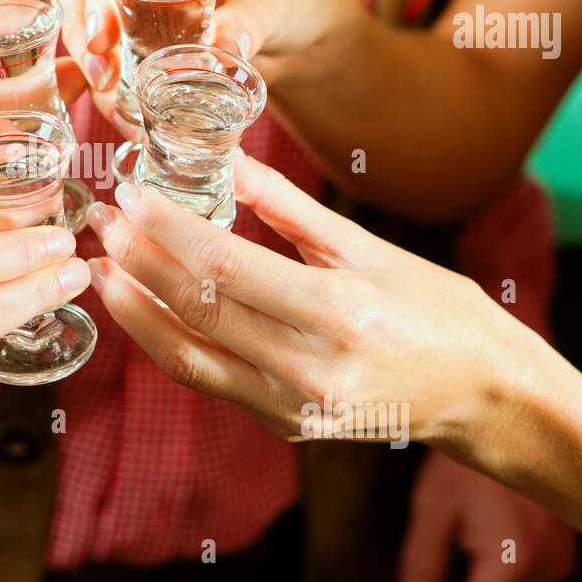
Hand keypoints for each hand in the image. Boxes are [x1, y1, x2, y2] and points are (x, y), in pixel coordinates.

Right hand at [53, 0, 360, 130]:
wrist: (285, 20)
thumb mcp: (276, 1)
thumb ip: (251, 20)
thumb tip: (225, 50)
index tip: (102, 41)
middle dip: (84, 26)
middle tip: (102, 77)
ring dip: (83, 50)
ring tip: (108, 96)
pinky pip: (89, 23)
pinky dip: (94, 61)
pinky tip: (109, 97)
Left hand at [84, 157, 546, 451]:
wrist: (481, 393)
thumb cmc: (435, 308)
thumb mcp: (367, 246)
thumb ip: (287, 206)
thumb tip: (224, 156)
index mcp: (337, 311)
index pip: (222, 266)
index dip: (164, 230)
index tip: (129, 194)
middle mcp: (310, 368)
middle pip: (196, 307)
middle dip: (137, 260)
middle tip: (101, 219)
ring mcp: (293, 407)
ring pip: (187, 356)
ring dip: (134, 309)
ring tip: (101, 267)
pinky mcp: (284, 426)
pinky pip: (209, 380)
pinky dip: (165, 343)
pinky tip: (142, 309)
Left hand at [400, 452, 576, 581]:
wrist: (510, 405)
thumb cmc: (467, 451)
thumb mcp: (432, 507)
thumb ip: (422, 565)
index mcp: (515, 556)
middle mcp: (548, 563)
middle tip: (448, 556)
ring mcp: (561, 556)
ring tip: (464, 545)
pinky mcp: (564, 547)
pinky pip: (532, 580)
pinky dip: (505, 576)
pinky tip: (484, 545)